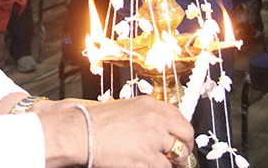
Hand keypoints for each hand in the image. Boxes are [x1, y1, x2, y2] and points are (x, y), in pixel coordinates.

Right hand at [38, 96, 193, 167]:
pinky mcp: (147, 159)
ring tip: (160, 162)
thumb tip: (160, 128)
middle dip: (185, 148)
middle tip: (179, 156)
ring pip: (177, 155)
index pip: (180, 116)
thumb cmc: (95, 122)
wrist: (81, 133)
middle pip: (186, 135)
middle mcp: (155, 120)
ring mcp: (153, 140)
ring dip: (171, 161)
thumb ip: (145, 116)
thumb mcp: (125, 108)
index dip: (182, 131)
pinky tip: (145, 164)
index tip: (181, 139)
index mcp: (150, 105)